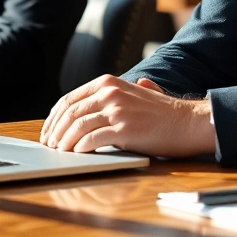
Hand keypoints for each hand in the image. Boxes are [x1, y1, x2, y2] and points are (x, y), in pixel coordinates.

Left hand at [39, 75, 215, 156]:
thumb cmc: (164, 113)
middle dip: (54, 131)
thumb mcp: (136, 92)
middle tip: (49, 145)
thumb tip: (99, 99)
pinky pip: (92, 140)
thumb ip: (117, 92)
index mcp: (108, 82)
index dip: (54, 117)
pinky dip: (80, 148)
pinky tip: (77, 154)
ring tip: (60, 152)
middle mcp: (109, 93)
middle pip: (69, 112)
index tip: (48, 131)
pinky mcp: (124, 129)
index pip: (69, 99)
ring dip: (64, 141)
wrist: (188, 122)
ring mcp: (117, 110)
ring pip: (77, 126)